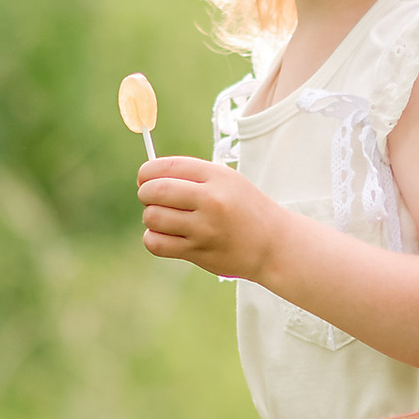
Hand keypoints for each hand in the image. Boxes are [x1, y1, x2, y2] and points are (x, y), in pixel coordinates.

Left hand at [138, 153, 279, 281]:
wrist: (273, 244)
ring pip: (152, 217)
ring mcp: (204, 228)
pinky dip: (153, 239)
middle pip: (154, 191)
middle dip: (145, 194)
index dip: (146, 172)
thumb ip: (192, 176)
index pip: (165, 166)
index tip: (145, 178)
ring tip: (165, 219)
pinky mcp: (198, 252)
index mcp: (217, 176)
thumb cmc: (244, 209)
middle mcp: (211, 200)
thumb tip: (147, 177)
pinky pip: (156, 243)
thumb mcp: (227, 181)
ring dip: (151, 218)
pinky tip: (165, 236)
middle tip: (152, 199)